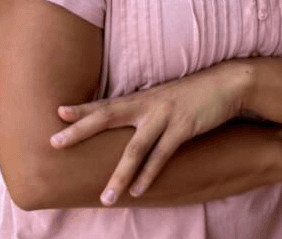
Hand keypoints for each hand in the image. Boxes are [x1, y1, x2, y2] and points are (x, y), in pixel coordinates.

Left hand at [50, 61, 248, 204]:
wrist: (226, 83)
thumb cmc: (193, 93)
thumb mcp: (165, 98)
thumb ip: (146, 109)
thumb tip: (129, 124)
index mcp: (142, 98)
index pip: (106, 103)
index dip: (82, 108)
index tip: (58, 111)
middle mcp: (148, 104)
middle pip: (107, 117)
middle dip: (80, 129)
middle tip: (55, 141)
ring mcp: (165, 115)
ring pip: (135, 148)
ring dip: (118, 174)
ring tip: (105, 198)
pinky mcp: (183, 127)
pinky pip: (162, 154)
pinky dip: (149, 173)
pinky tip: (138, 190)